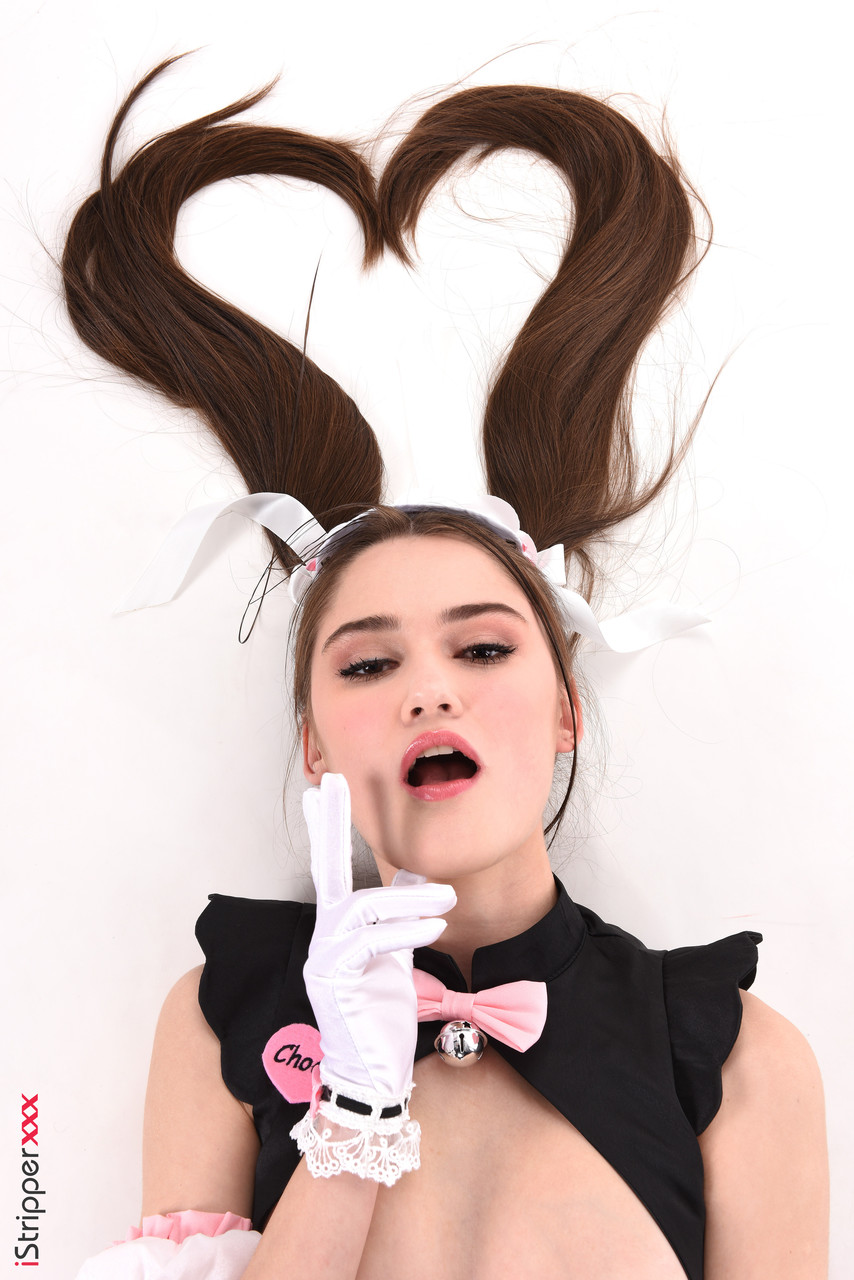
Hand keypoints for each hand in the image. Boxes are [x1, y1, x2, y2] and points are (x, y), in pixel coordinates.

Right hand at [302, 773, 455, 1105]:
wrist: (373, 1076)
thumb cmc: (383, 1019)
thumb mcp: (397, 957)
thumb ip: (400, 918)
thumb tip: (419, 875)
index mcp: (339, 930)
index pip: (333, 869)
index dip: (328, 828)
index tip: (324, 788)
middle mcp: (325, 937)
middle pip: (326, 871)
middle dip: (329, 824)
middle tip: (330, 781)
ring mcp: (325, 958)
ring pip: (362, 907)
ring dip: (408, 899)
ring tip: (447, 900)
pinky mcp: (334, 979)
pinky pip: (369, 941)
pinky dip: (405, 929)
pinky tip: (434, 928)